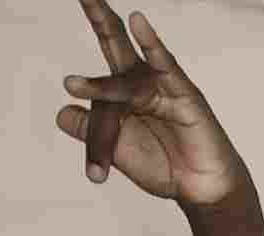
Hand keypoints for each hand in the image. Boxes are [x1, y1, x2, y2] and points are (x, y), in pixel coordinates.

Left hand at [59, 4, 244, 206]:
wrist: (201, 190)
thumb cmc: (164, 166)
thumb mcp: (118, 151)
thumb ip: (91, 132)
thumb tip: (62, 112)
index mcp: (125, 95)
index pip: (97, 84)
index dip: (86, 86)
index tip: (70, 84)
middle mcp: (142, 82)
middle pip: (114, 42)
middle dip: (98, 15)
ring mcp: (163, 85)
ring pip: (125, 80)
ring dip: (100, 87)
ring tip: (73, 85)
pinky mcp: (184, 93)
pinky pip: (165, 65)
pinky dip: (152, 43)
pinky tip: (137, 21)